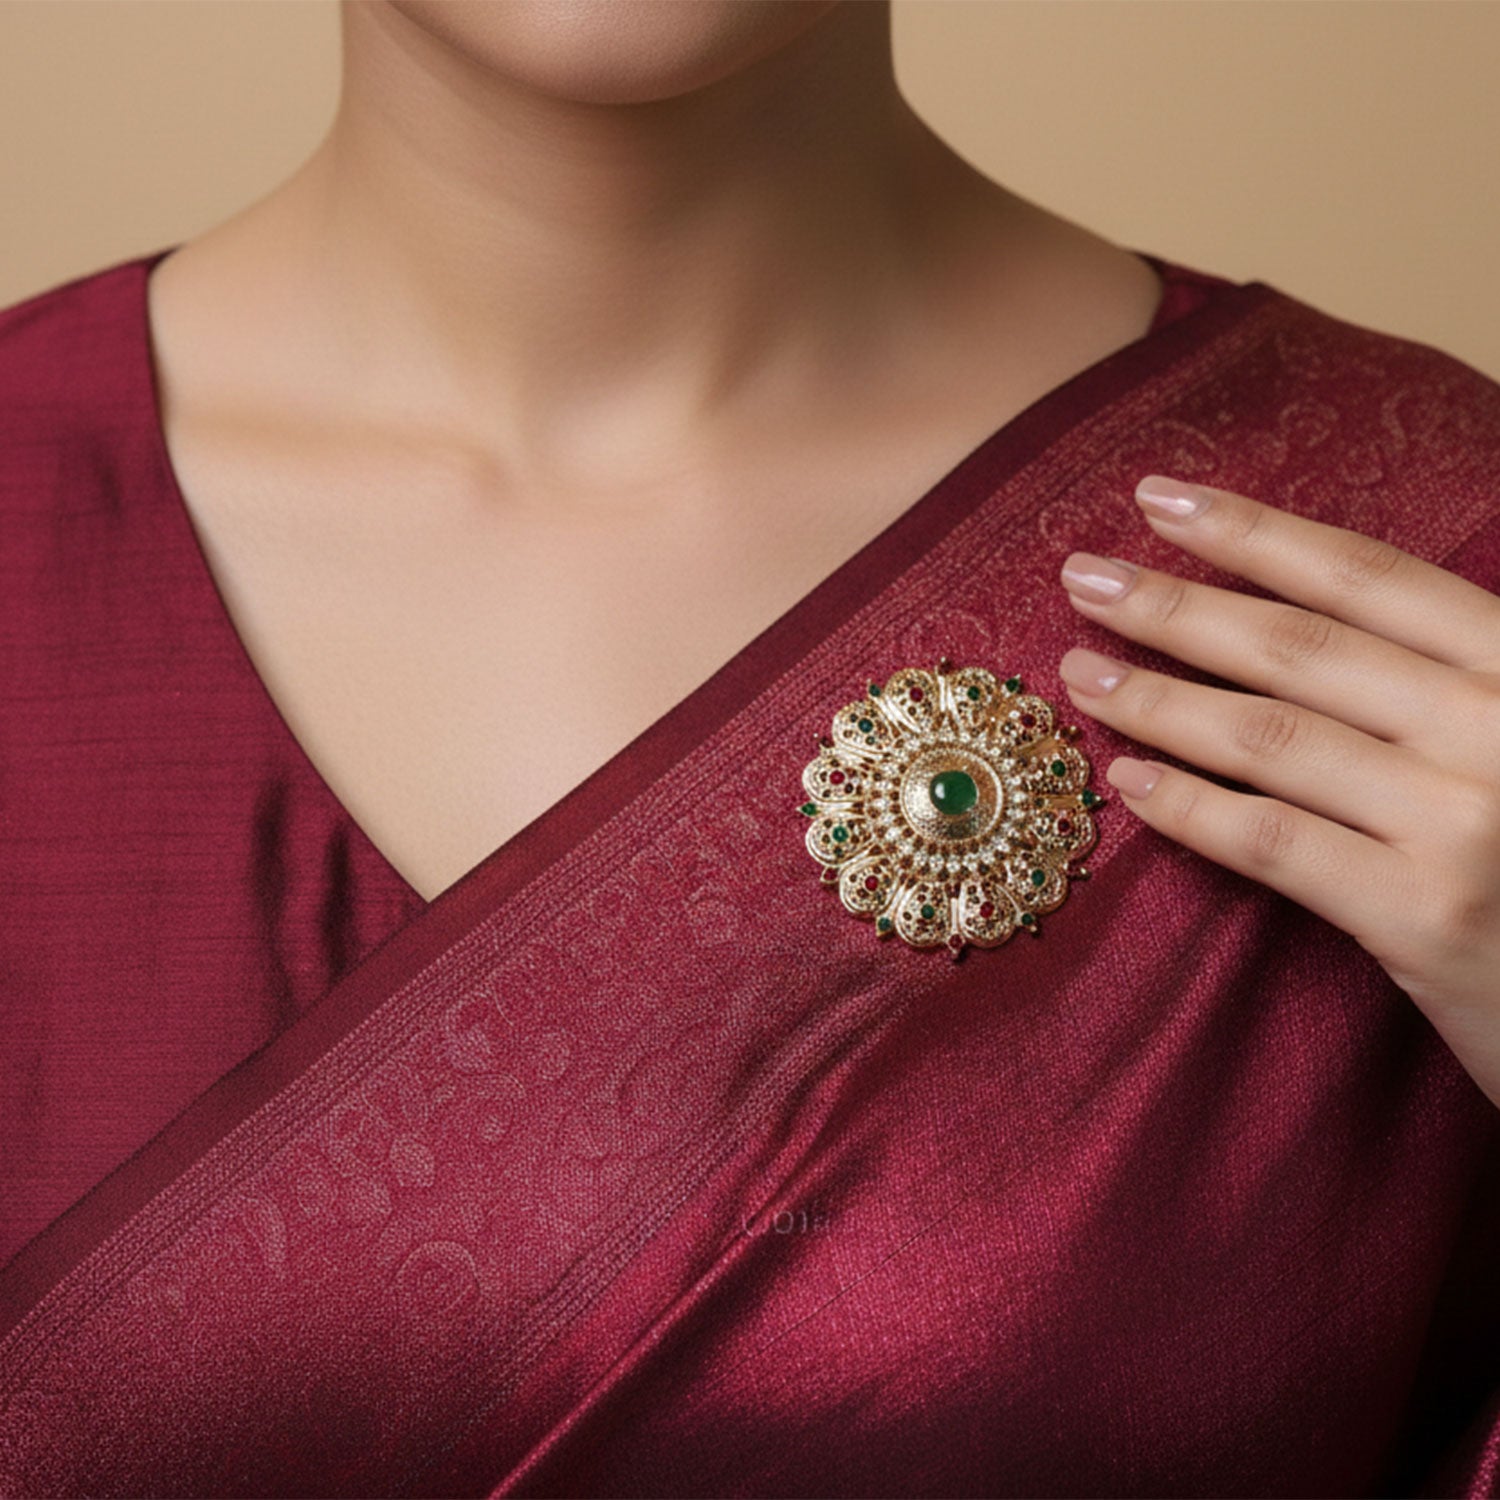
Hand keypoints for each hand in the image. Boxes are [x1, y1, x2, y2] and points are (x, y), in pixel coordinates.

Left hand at [1056, 474, 1499, 1111]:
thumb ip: (1444, 678)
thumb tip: (1291, 617)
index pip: (1367, 577)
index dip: (1253, 532)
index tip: (1157, 498)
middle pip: (1299, 646)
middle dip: (1174, 605)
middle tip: (1079, 577)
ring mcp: (1466, 822)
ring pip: (1270, 736)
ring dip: (1157, 699)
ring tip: (1081, 675)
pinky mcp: (1430, 917)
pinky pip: (1275, 841)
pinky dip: (1191, 808)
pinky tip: (1129, 782)